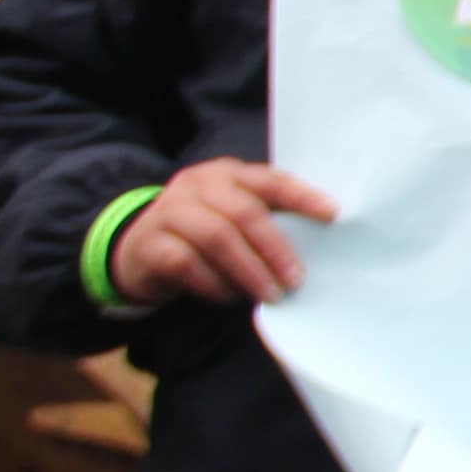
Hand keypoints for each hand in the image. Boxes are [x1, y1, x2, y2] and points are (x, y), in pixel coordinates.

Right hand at [106, 157, 334, 307]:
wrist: (138, 251)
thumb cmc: (204, 234)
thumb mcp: (233, 217)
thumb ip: (267, 220)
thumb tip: (319, 244)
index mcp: (227, 175)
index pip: (269, 180)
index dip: (301, 196)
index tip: (332, 215)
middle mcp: (196, 186)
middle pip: (244, 212)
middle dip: (275, 249)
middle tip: (295, 280)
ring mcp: (168, 211)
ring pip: (217, 237)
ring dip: (249, 270)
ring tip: (269, 294)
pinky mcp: (149, 243)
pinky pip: (186, 263)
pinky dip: (214, 283)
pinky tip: (230, 296)